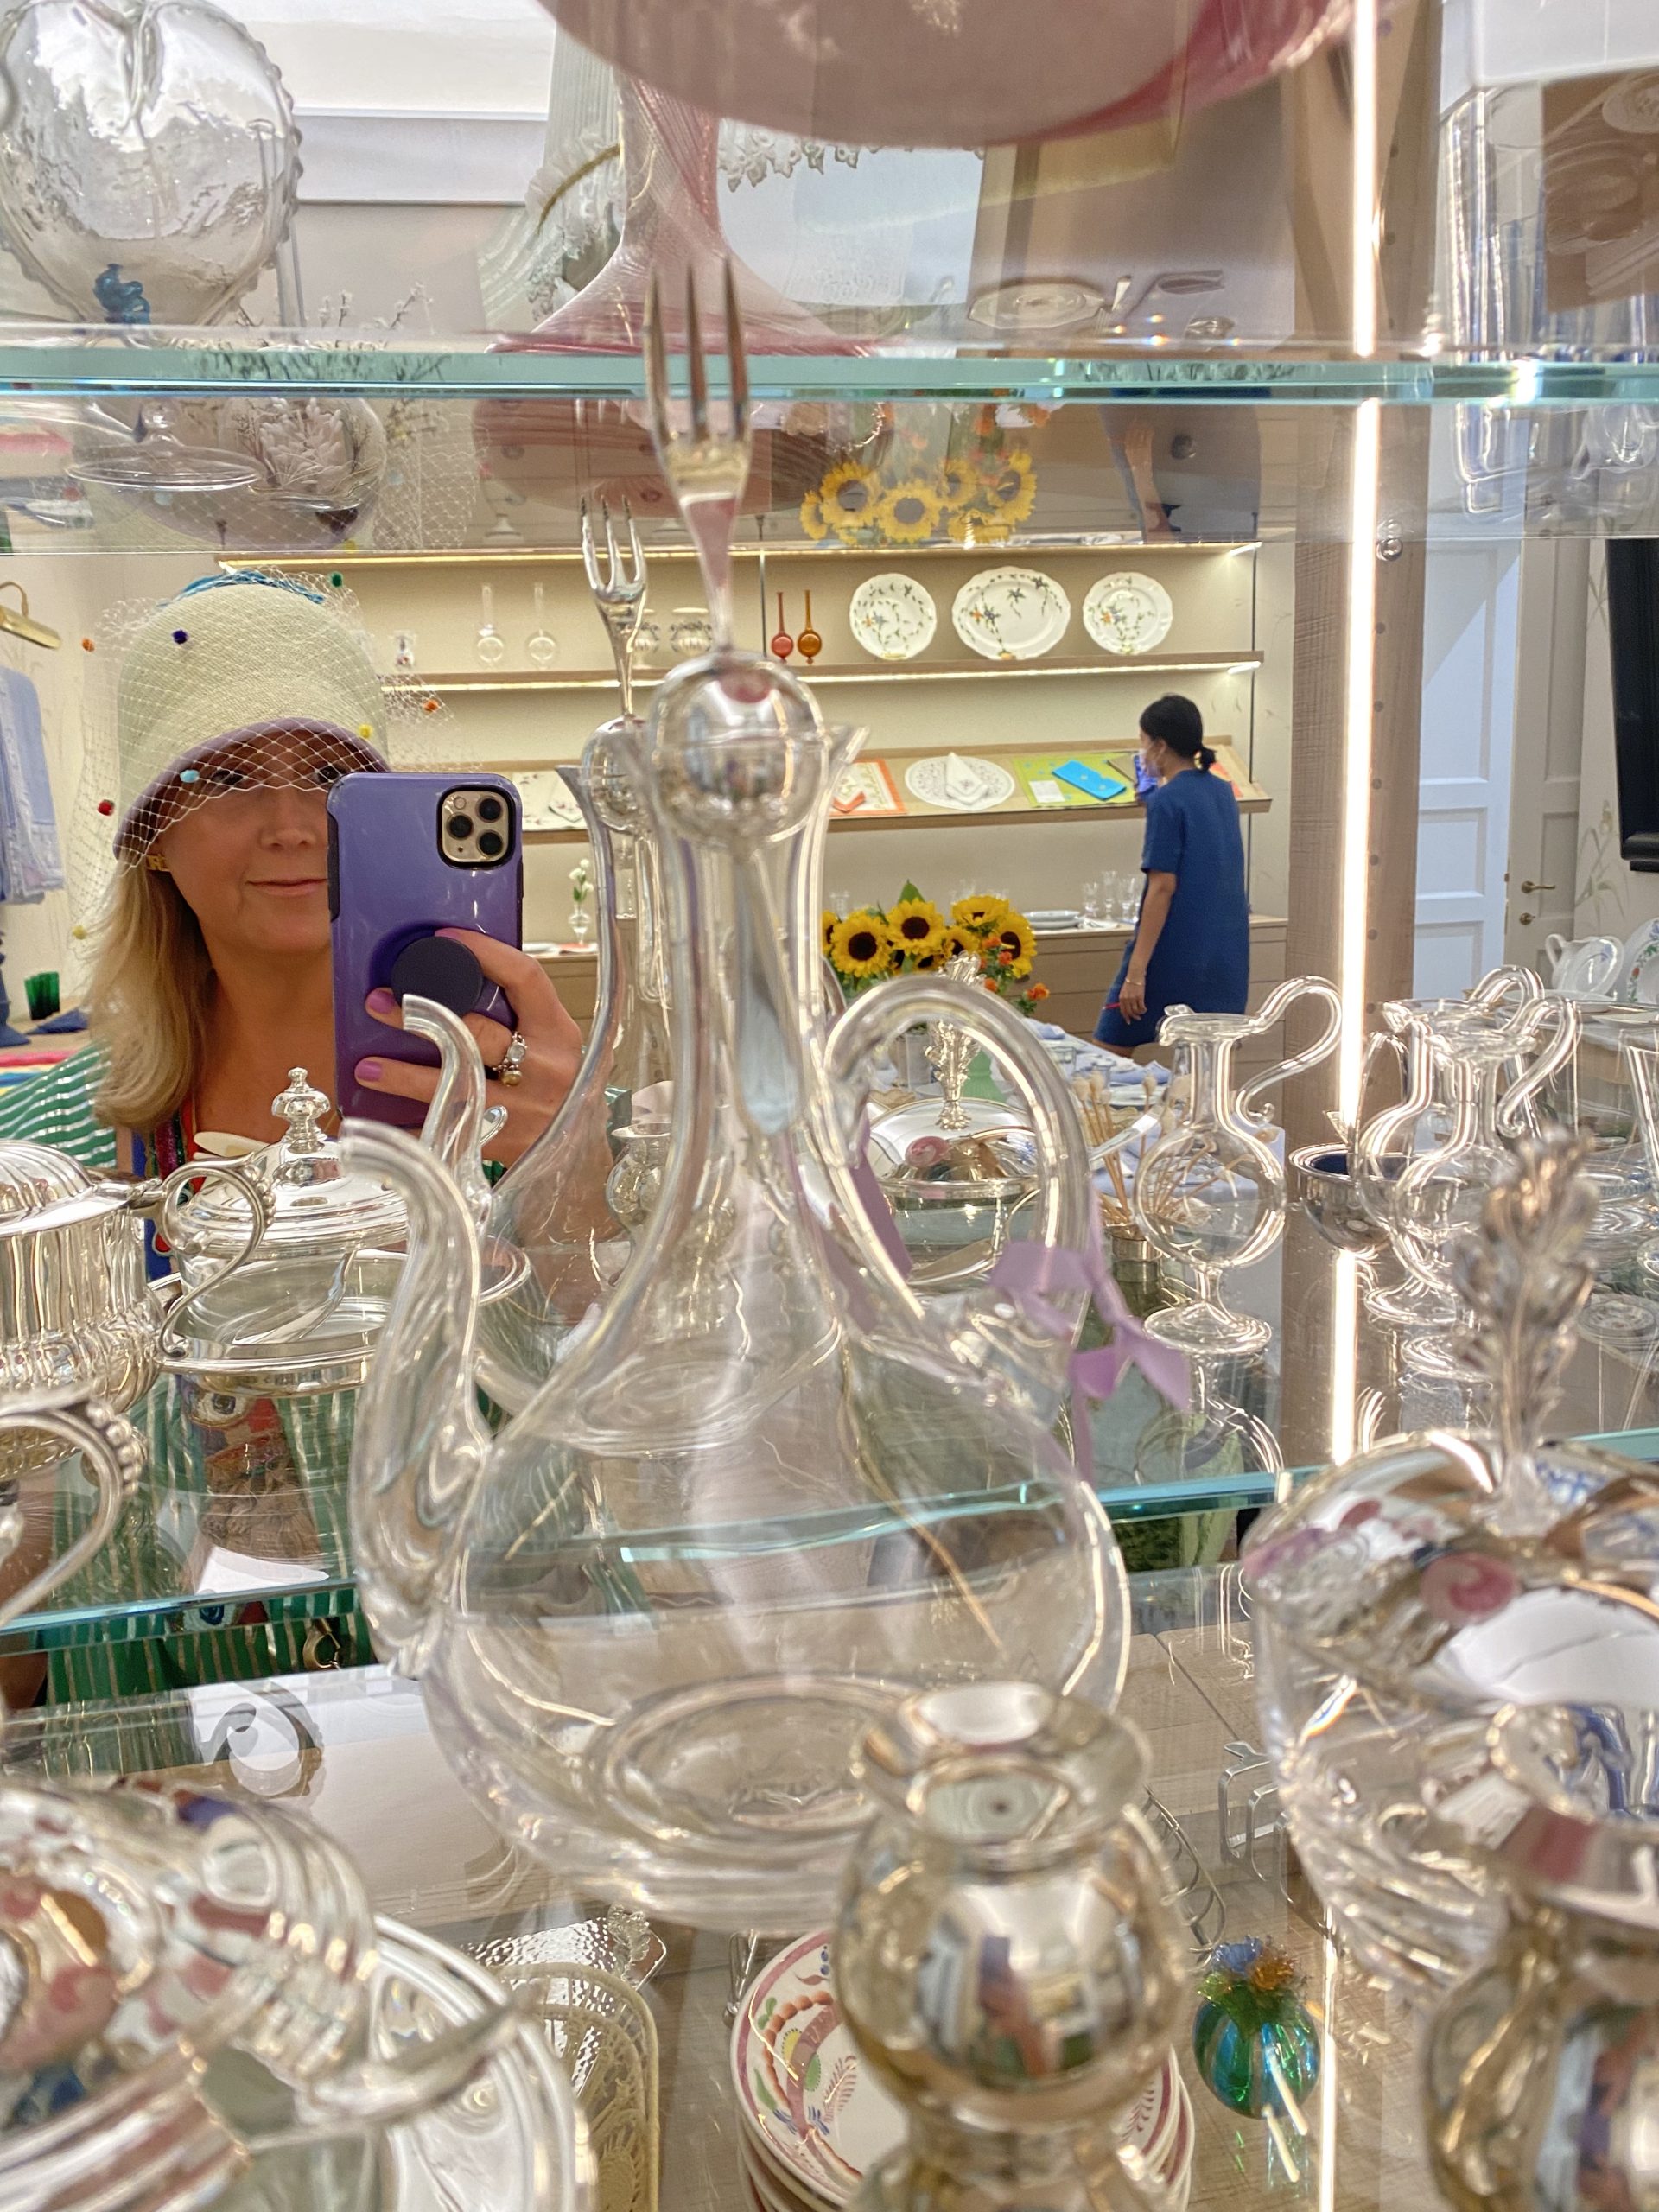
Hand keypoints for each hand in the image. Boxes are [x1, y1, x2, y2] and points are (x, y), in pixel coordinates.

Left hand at [356, 929, 583, 1166]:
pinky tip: (383, 1122)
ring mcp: (523, 1109)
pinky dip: (412, 1129)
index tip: (442, 938)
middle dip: (421, 1018)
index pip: (525, 978)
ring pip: (455, 1086)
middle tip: (380, 1005)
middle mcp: (543, 1069)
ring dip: (404, 1076)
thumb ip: (519, 1015)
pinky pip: (448, 1134)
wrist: (581, 1149)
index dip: (484, 953)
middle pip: (477, 1034)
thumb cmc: (559, 1084)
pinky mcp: (502, 1142)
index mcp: (557, 1033)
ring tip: (367, 1067)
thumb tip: (455, 978)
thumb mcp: (552, 1044)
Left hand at [1118, 970, 1147, 1023]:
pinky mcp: (1140, 996)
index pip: (1123, 1011)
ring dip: (1140, 1013)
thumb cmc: (1130, 982)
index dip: (1126, 1017)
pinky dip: (1143, 1009)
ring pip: (1136, 1010)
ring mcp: (1133, 998)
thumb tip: (1127, 1007)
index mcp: (1121, 998)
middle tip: (1137, 1018)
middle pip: (1129, 1012)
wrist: (1135, 975)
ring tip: (1142, 1012)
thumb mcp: (1124, 991)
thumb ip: (1124, 999)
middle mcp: (1126, 999)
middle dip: (1134, 1017)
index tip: (1128, 1021)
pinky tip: (1145, 1009)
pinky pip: (1141, 1006)